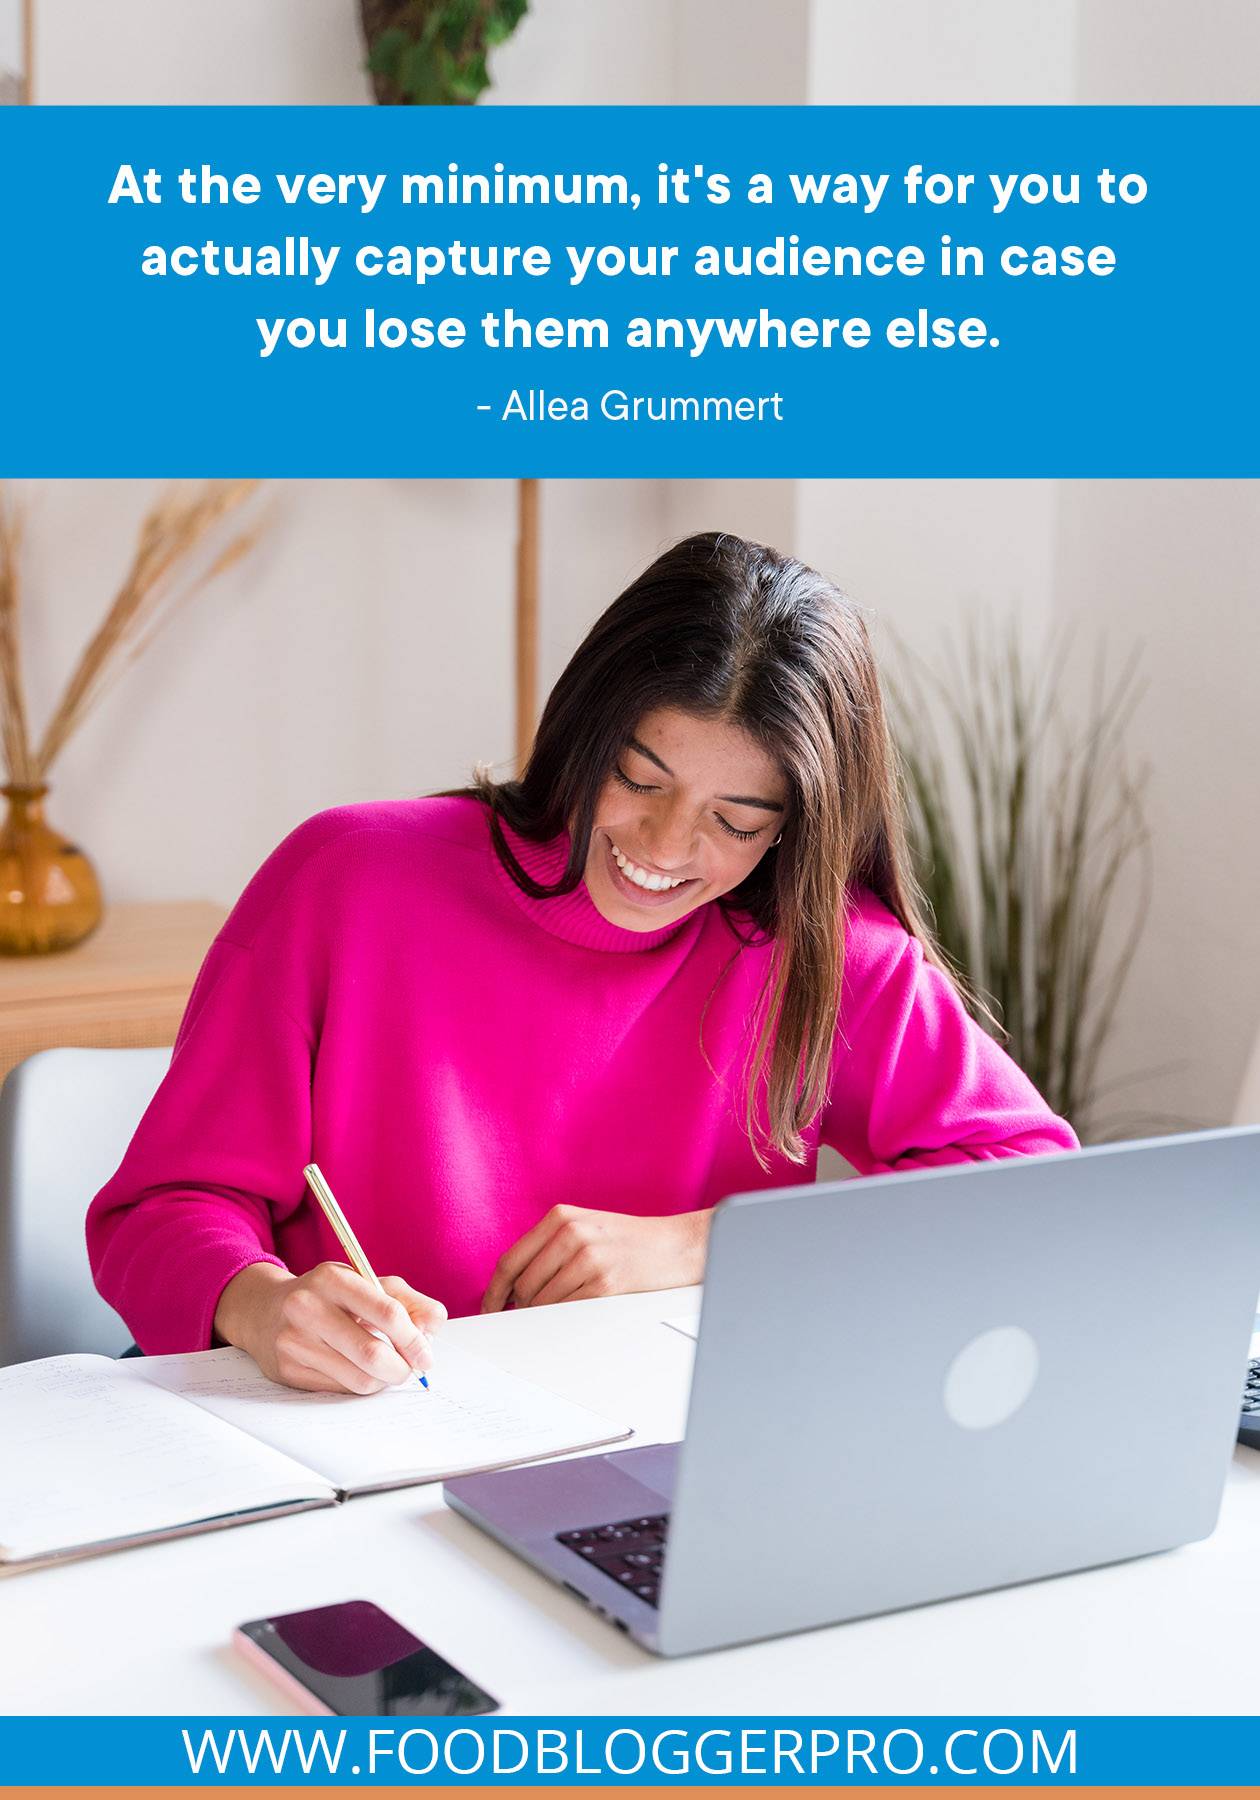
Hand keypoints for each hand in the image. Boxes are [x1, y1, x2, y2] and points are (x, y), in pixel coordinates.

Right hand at [213, 1261, 445, 1393]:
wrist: (265, 1311)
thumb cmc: (327, 1296)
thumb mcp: (366, 1283)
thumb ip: (408, 1300)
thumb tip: (434, 1325)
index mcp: (333, 1278)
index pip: (387, 1312)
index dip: (414, 1339)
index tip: (426, 1354)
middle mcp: (308, 1308)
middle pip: (372, 1353)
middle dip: (401, 1367)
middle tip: (410, 1368)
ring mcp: (294, 1341)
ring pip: (358, 1378)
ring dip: (383, 1380)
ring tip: (386, 1369)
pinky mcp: (287, 1371)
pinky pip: (340, 1390)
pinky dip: (360, 1385)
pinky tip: (359, 1371)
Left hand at [481, 1205, 710, 1312]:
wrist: (676, 1246)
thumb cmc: (629, 1241)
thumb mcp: (585, 1227)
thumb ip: (549, 1247)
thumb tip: (511, 1287)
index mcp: (561, 1217)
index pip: (510, 1260)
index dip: (494, 1291)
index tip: (490, 1309)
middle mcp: (572, 1233)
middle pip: (522, 1284)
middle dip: (519, 1307)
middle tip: (526, 1316)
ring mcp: (589, 1258)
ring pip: (542, 1301)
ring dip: (542, 1315)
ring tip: (560, 1310)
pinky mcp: (605, 1283)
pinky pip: (567, 1310)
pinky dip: (563, 1318)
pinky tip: (575, 1311)